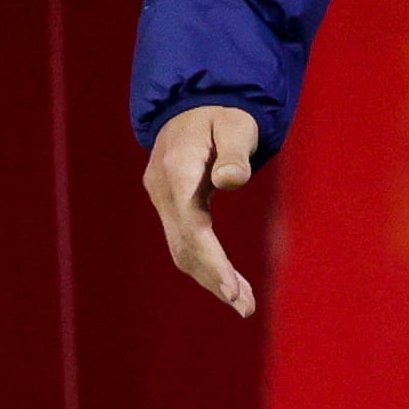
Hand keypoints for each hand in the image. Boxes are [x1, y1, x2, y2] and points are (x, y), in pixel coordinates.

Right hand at [141, 104, 260, 316]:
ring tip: (244, 304)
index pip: (192, 225)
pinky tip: (229, 283)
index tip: (232, 290)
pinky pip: (184, 241)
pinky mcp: (169, 204)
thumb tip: (231, 181)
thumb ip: (235, 152)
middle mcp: (163, 188)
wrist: (193, 101)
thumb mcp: (235, 123)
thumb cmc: (222, 112)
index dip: (212, 260)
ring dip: (210, 278)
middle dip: (214, 278)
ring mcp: (162, 197)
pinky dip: (205, 265)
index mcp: (178, 168)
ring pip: (181, 249)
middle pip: (184, 245)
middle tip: (246, 307)